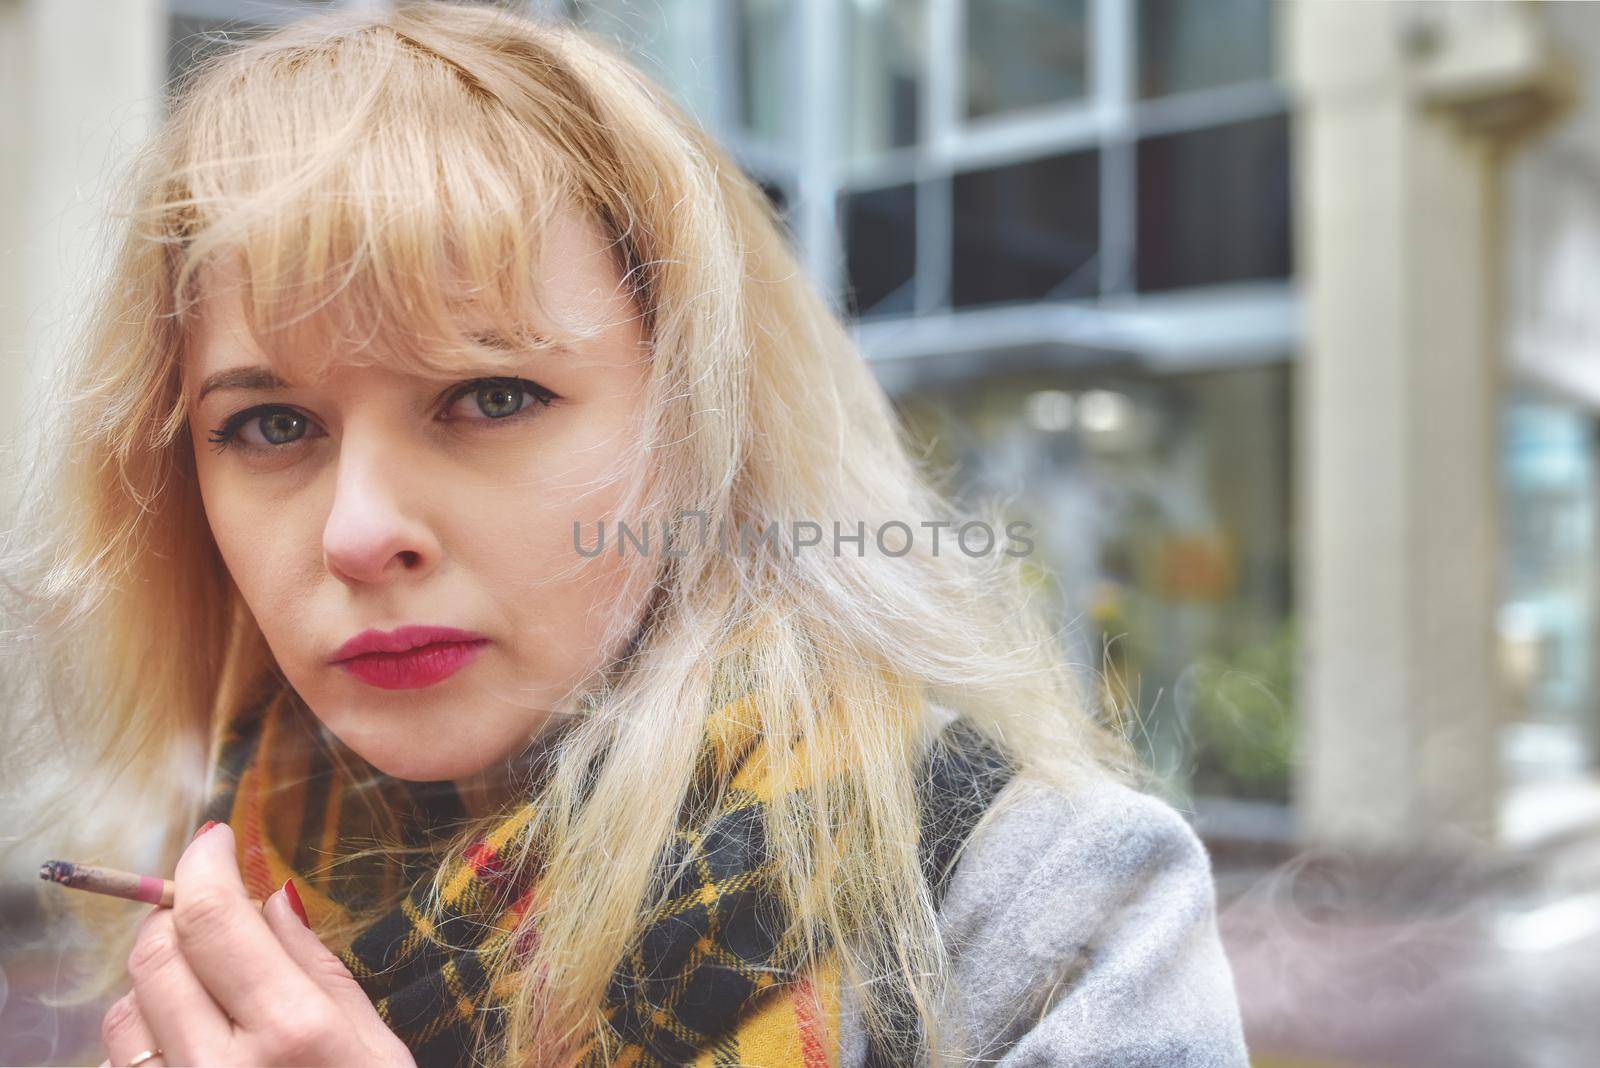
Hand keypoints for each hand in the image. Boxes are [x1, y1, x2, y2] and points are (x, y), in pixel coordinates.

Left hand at [98, 823, 416, 1066]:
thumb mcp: (371, 1044)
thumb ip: (316, 966)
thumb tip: (273, 895)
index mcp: (291, 1031)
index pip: (213, 916)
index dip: (204, 862)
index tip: (215, 838)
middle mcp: (223, 1066)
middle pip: (157, 952)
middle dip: (178, 912)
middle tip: (212, 904)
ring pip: (124, 1009)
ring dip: (156, 978)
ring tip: (206, 984)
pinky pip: (120, 1065)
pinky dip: (145, 1037)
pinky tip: (191, 1042)